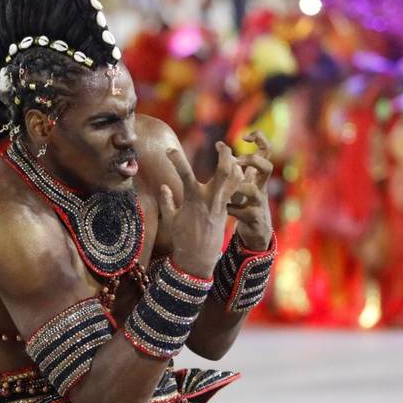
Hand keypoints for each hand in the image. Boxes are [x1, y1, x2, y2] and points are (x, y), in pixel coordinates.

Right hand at [158, 142, 243, 276]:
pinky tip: (235, 172)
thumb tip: (164, 186)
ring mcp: (221, 204)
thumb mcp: (170, 219)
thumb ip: (167, 201)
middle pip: (224, 171)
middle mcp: (210, 199)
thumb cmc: (182, 239)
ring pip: (235, 179)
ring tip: (229, 156)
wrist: (199, 258)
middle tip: (220, 144)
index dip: (177, 160)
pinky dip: (237, 178)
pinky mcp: (227, 209)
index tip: (169, 150)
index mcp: (193, 200)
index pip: (185, 174)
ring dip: (235, 165)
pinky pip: (236, 190)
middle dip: (225, 154)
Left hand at [227, 130, 273, 250]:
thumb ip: (233, 165)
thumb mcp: (242, 182)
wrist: (256, 232)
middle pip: (267, 167)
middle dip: (252, 161)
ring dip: (239, 188)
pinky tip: (224, 210)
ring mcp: (258, 203)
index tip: (244, 137)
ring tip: (226, 192)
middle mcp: (261, 187)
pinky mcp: (253, 218)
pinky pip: (242, 212)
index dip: (260, 139)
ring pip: (254, 191)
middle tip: (236, 161)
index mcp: (258, 176)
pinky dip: (231, 210)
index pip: (266, 151)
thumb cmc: (246, 203)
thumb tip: (220, 144)